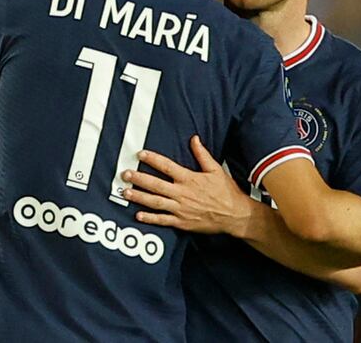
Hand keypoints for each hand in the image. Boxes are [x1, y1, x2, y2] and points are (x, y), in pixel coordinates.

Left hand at [121, 136, 251, 235]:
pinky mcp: (182, 222)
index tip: (140, 154)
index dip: (152, 159)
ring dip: (139, 197)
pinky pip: (162, 220)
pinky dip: (150, 218)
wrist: (234, 215)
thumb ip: (202, 154)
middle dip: (139, 179)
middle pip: (156, 184)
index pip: (167, 166)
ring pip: (155, 202)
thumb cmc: (226, 192)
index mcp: (190, 179)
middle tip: (125, 174)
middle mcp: (182, 194)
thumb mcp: (216, 170)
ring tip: (126, 192)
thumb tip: (194, 139)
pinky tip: (138, 215)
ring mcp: (180, 209)